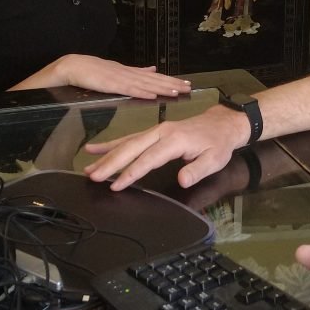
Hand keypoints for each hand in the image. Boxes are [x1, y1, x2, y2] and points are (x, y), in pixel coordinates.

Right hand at [53, 54, 191, 98]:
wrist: (71, 66)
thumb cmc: (93, 71)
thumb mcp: (118, 71)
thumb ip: (136, 71)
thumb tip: (153, 69)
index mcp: (131, 72)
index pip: (155, 77)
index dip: (170, 80)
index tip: (186, 84)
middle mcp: (128, 74)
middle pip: (154, 80)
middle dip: (172, 84)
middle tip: (189, 88)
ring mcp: (119, 78)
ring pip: (144, 84)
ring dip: (161, 88)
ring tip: (176, 92)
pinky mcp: (110, 85)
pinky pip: (128, 89)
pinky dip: (141, 92)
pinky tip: (152, 96)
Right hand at [84, 105, 247, 190]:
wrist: (222, 124)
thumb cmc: (218, 143)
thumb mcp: (215, 159)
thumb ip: (198, 170)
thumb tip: (182, 180)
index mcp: (175, 140)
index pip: (149, 159)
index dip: (132, 172)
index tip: (116, 185)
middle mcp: (161, 132)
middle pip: (132, 148)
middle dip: (111, 163)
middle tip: (92, 176)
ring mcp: (156, 130)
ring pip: (127, 143)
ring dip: (107, 154)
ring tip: (88, 166)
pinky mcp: (154, 132)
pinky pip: (130, 138)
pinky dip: (112, 143)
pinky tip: (96, 148)